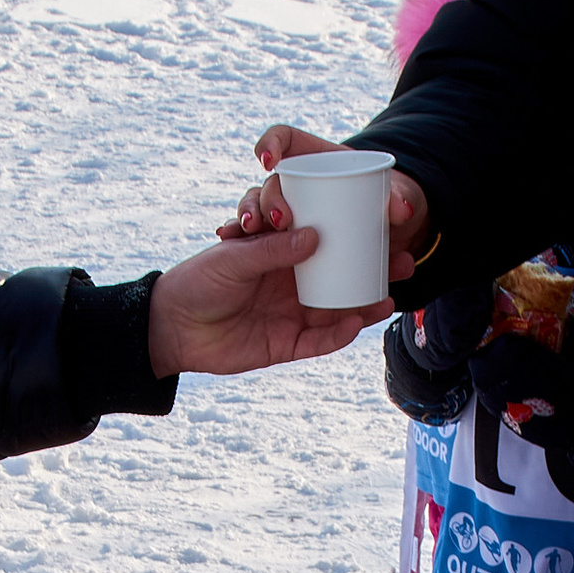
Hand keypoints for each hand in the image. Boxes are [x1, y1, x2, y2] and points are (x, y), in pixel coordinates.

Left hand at [146, 229, 389, 375]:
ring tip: (390, 297)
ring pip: (338, 311)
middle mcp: (293, 284)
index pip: (327, 243)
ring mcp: (292, 315)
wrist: (169, 327)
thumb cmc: (197, 281)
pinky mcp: (286, 345)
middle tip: (404, 262)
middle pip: (343, 278)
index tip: (384, 226)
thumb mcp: (234, 257)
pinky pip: (319, 342)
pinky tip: (356, 324)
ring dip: (365, 306)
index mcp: (282, 255)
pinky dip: (338, 335)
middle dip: (373, 272)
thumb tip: (316, 236)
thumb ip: (272, 249)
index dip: (356, 238)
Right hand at [222, 126, 428, 282]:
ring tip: (252, 230)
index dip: (271, 142)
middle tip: (280, 219)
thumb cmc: (387, 207)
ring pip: (257, 206)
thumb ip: (398, 201)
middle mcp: (297, 182)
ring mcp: (287, 209)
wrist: (389, 235)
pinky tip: (226, 236)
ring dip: (248, 214)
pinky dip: (239, 233)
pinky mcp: (281, 237)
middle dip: (267, 196)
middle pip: (271, 181)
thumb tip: (404, 209)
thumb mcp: (392, 200)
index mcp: (318, 160)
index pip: (284, 138)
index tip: (268, 160)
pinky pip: (256, 234)